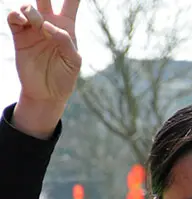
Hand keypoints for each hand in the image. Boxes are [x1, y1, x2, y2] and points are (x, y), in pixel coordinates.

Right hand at [8, 1, 81, 134]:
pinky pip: (13, 19)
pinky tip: (21, 20)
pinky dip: (15, 15)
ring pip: (28, 7)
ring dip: (30, 10)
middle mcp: (49, 24)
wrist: (47, 93)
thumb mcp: (74, 61)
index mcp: (66, 27)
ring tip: (34, 21)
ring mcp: (33, 29)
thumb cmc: (65, 77)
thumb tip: (47, 26)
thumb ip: (65, 41)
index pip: (71, 3)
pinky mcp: (19, 36)